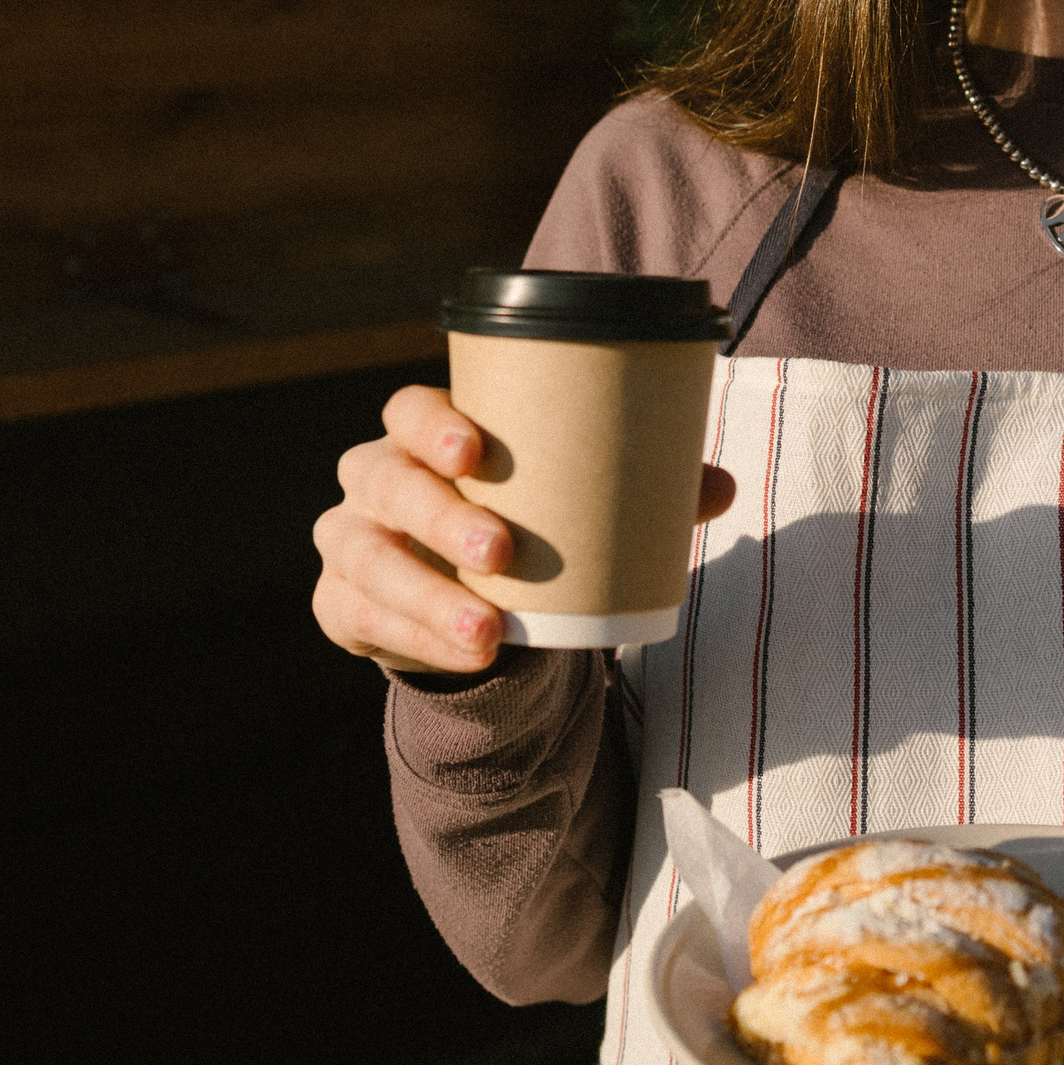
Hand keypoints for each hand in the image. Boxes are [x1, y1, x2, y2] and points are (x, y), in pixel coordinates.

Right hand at [312, 383, 738, 674]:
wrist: (482, 605)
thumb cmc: (531, 527)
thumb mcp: (577, 506)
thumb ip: (646, 492)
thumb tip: (721, 486)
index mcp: (427, 436)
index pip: (407, 410)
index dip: (431, 423)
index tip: (475, 449)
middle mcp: (377, 478)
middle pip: (387, 482)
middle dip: (440, 516)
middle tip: (501, 551)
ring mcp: (351, 541)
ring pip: (367, 557)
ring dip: (425, 595)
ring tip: (488, 631)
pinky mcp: (342, 603)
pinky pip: (361, 616)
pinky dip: (412, 638)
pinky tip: (461, 654)